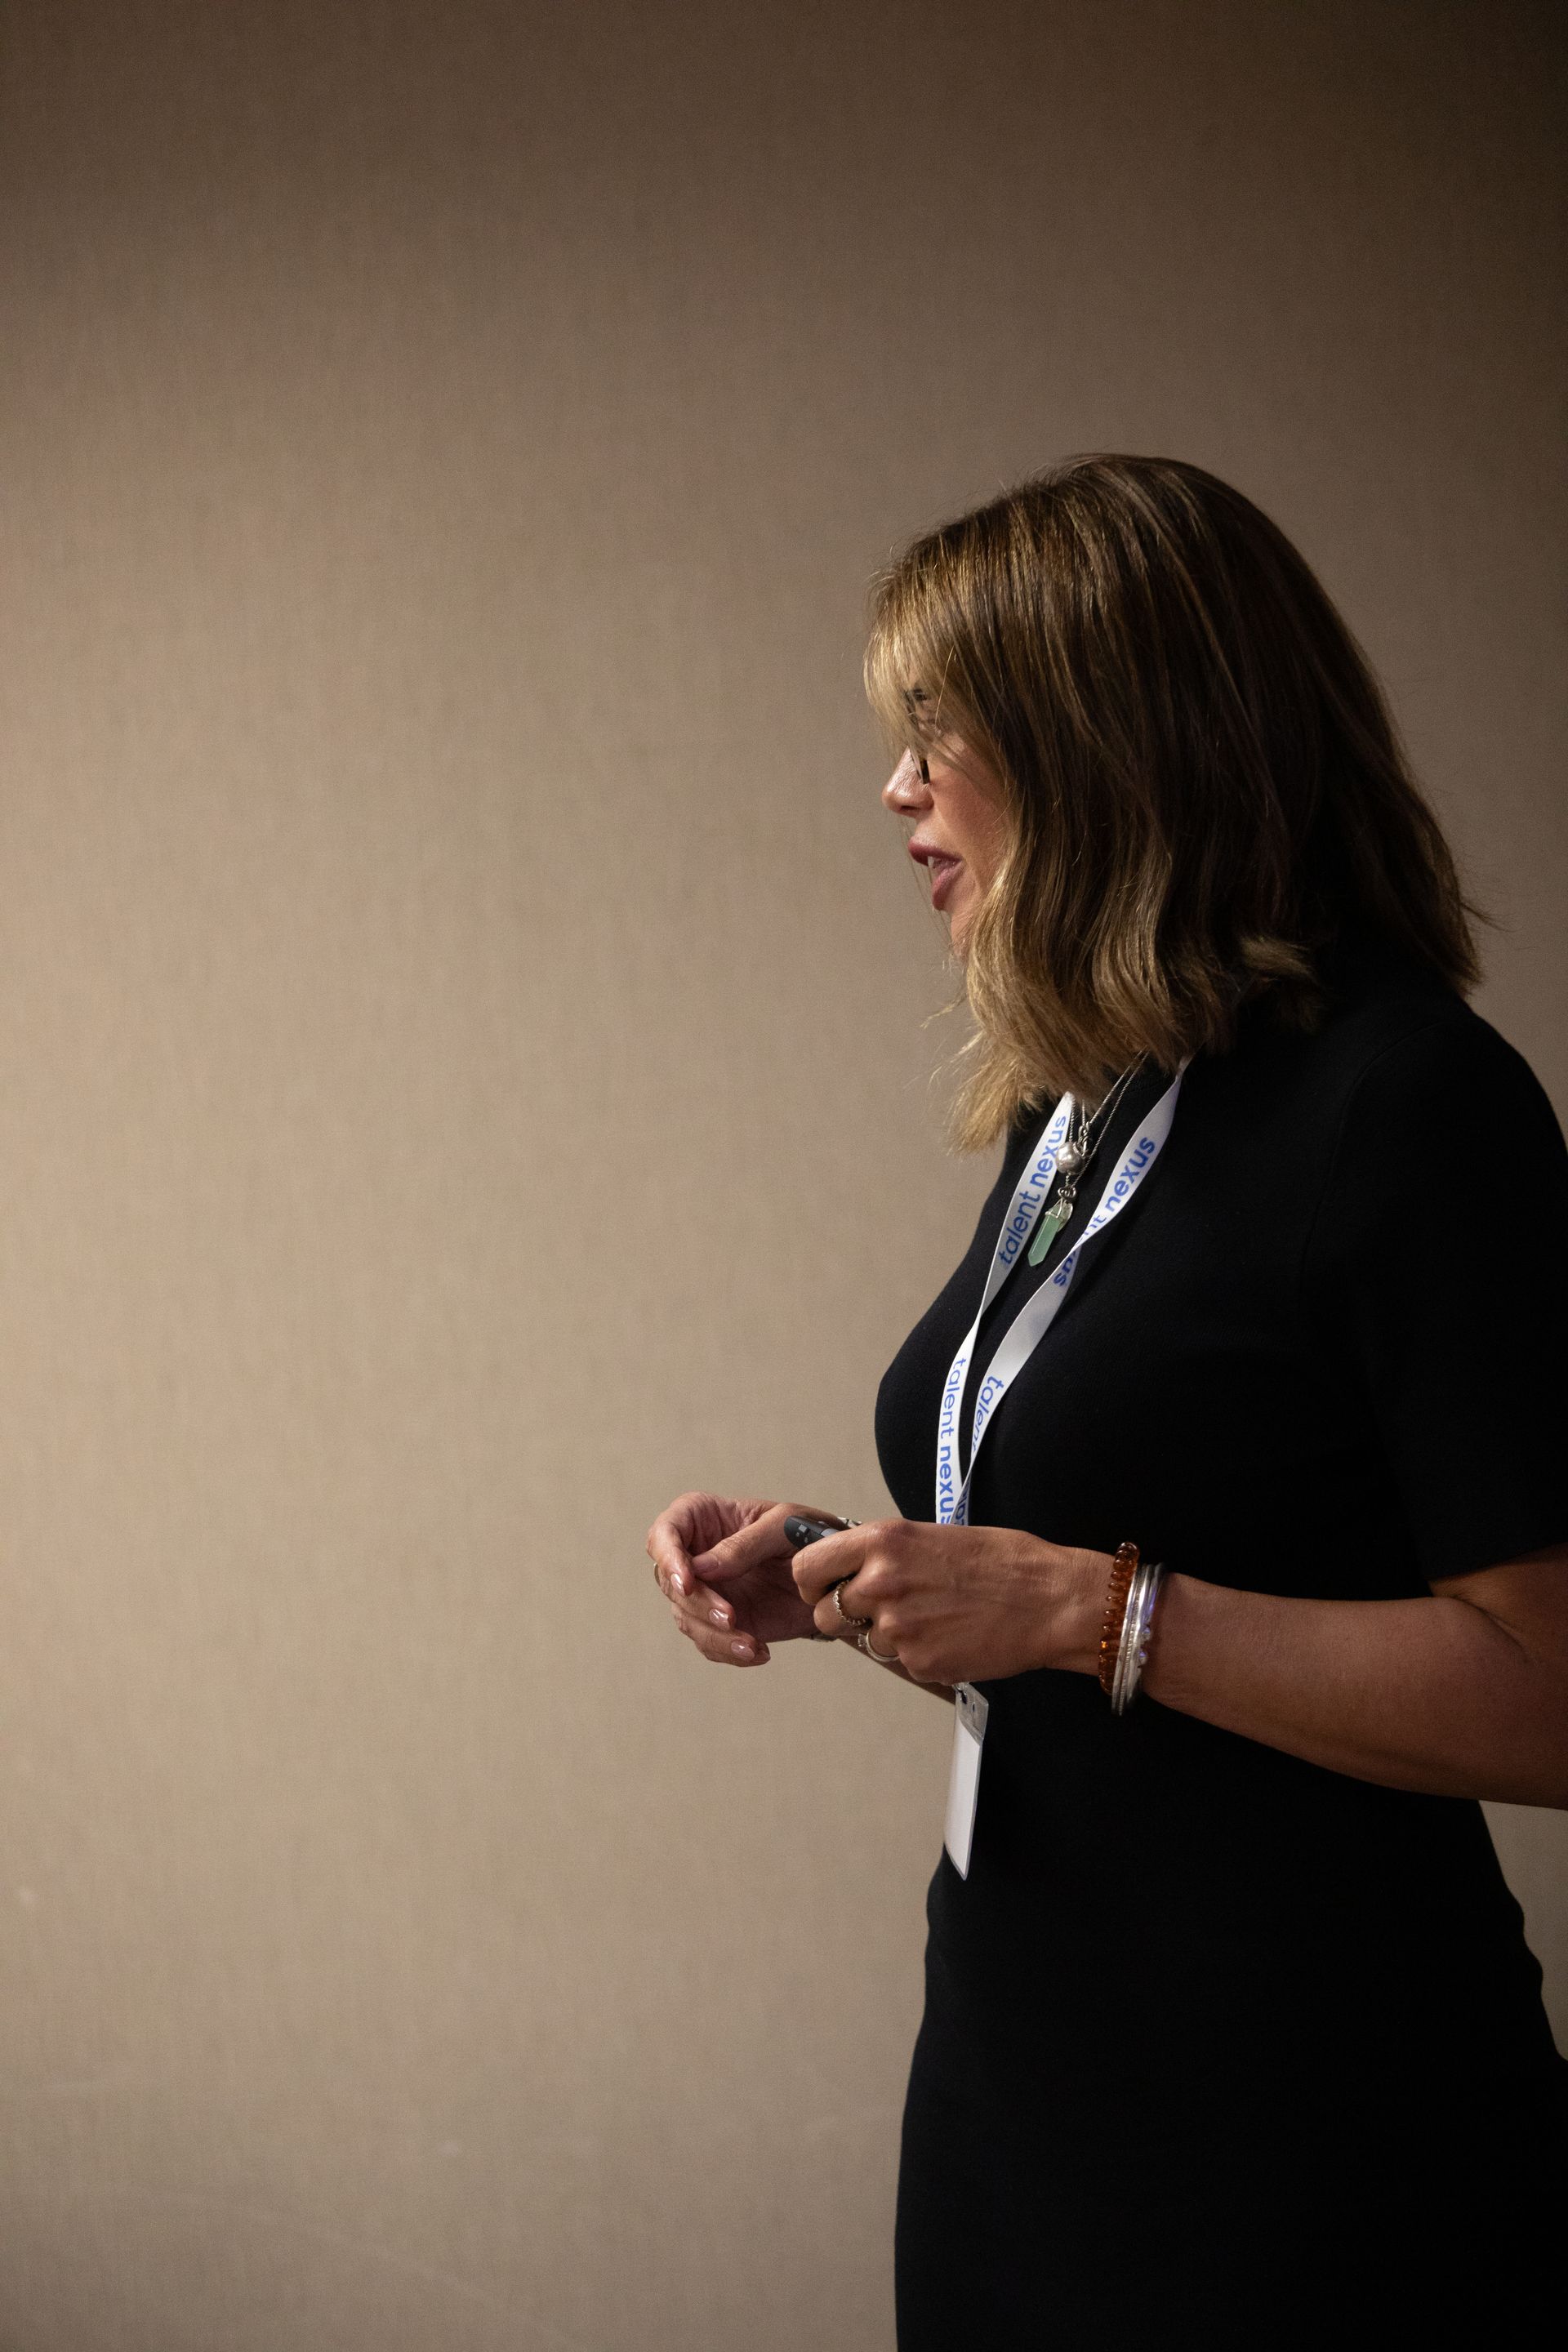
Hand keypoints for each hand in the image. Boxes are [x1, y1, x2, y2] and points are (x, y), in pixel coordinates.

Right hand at [645, 1491, 845, 1667]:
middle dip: (699, 1604)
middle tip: (732, 1617)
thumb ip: (744, 1544)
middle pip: (671, 1583)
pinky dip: (730, 1652)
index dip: (668, 1558)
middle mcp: (694, 1556)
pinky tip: (758, 1651)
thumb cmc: (806, 1533)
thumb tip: (702, 1569)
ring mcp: (705, 1592)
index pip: (664, 1534)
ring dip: (714, 1635)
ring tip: (751, 1645)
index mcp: (701, 1518)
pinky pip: (710, 1643)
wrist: (834, 1574)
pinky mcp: (719, 1623)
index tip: (687, 1582)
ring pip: (686, 1618)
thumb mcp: (783, 1526)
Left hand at [791, 1518, 1104, 1686]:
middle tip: (880, 1609)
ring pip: (863, 1641)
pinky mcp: (917, 1662)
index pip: (807, 1568)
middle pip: (824, 1613)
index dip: (813, 1582)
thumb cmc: (1000, 1561)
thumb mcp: (929, 1536)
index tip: (826, 1585)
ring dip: (886, 1635)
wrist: (1048, 1599)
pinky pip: (899, 1661)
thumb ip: (882, 1553)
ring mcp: (897, 1627)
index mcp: (882, 1542)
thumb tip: (848, 1566)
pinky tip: (949, 1634)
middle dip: (844, 1615)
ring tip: (931, 1617)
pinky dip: (918, 1653)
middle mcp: (880, 1582)